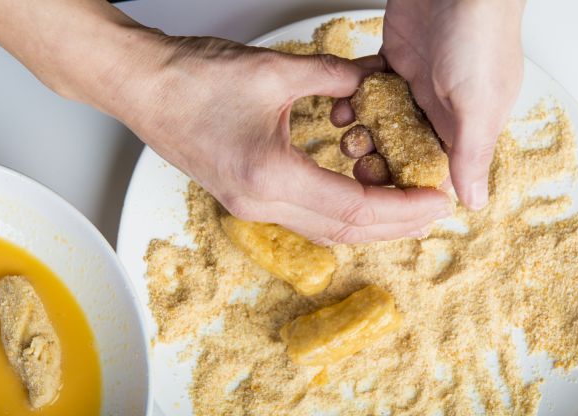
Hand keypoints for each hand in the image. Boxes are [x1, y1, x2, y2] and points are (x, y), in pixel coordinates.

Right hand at [123, 37, 451, 243]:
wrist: (140, 86)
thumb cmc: (192, 79)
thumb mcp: (276, 71)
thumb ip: (334, 77)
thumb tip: (371, 81)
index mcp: (271, 177)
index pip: (355, 209)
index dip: (403, 207)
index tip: (436, 199)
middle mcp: (260, 204)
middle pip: (345, 231)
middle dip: (396, 224)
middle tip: (432, 210)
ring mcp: (250, 206)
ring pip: (325, 230)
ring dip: (370, 222)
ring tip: (405, 206)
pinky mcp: (245, 198)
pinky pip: (305, 216)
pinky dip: (340, 210)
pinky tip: (360, 192)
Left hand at [332, 0, 524, 208]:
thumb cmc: (479, 35)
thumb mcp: (479, 104)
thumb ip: (471, 153)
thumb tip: (474, 202)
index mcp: (466, 126)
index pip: (434, 170)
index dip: (408, 186)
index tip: (383, 195)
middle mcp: (440, 110)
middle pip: (401, 150)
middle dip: (377, 159)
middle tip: (359, 160)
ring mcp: (415, 85)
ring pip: (380, 121)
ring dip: (362, 128)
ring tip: (349, 127)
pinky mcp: (393, 62)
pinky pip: (367, 88)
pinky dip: (354, 95)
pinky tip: (345, 100)